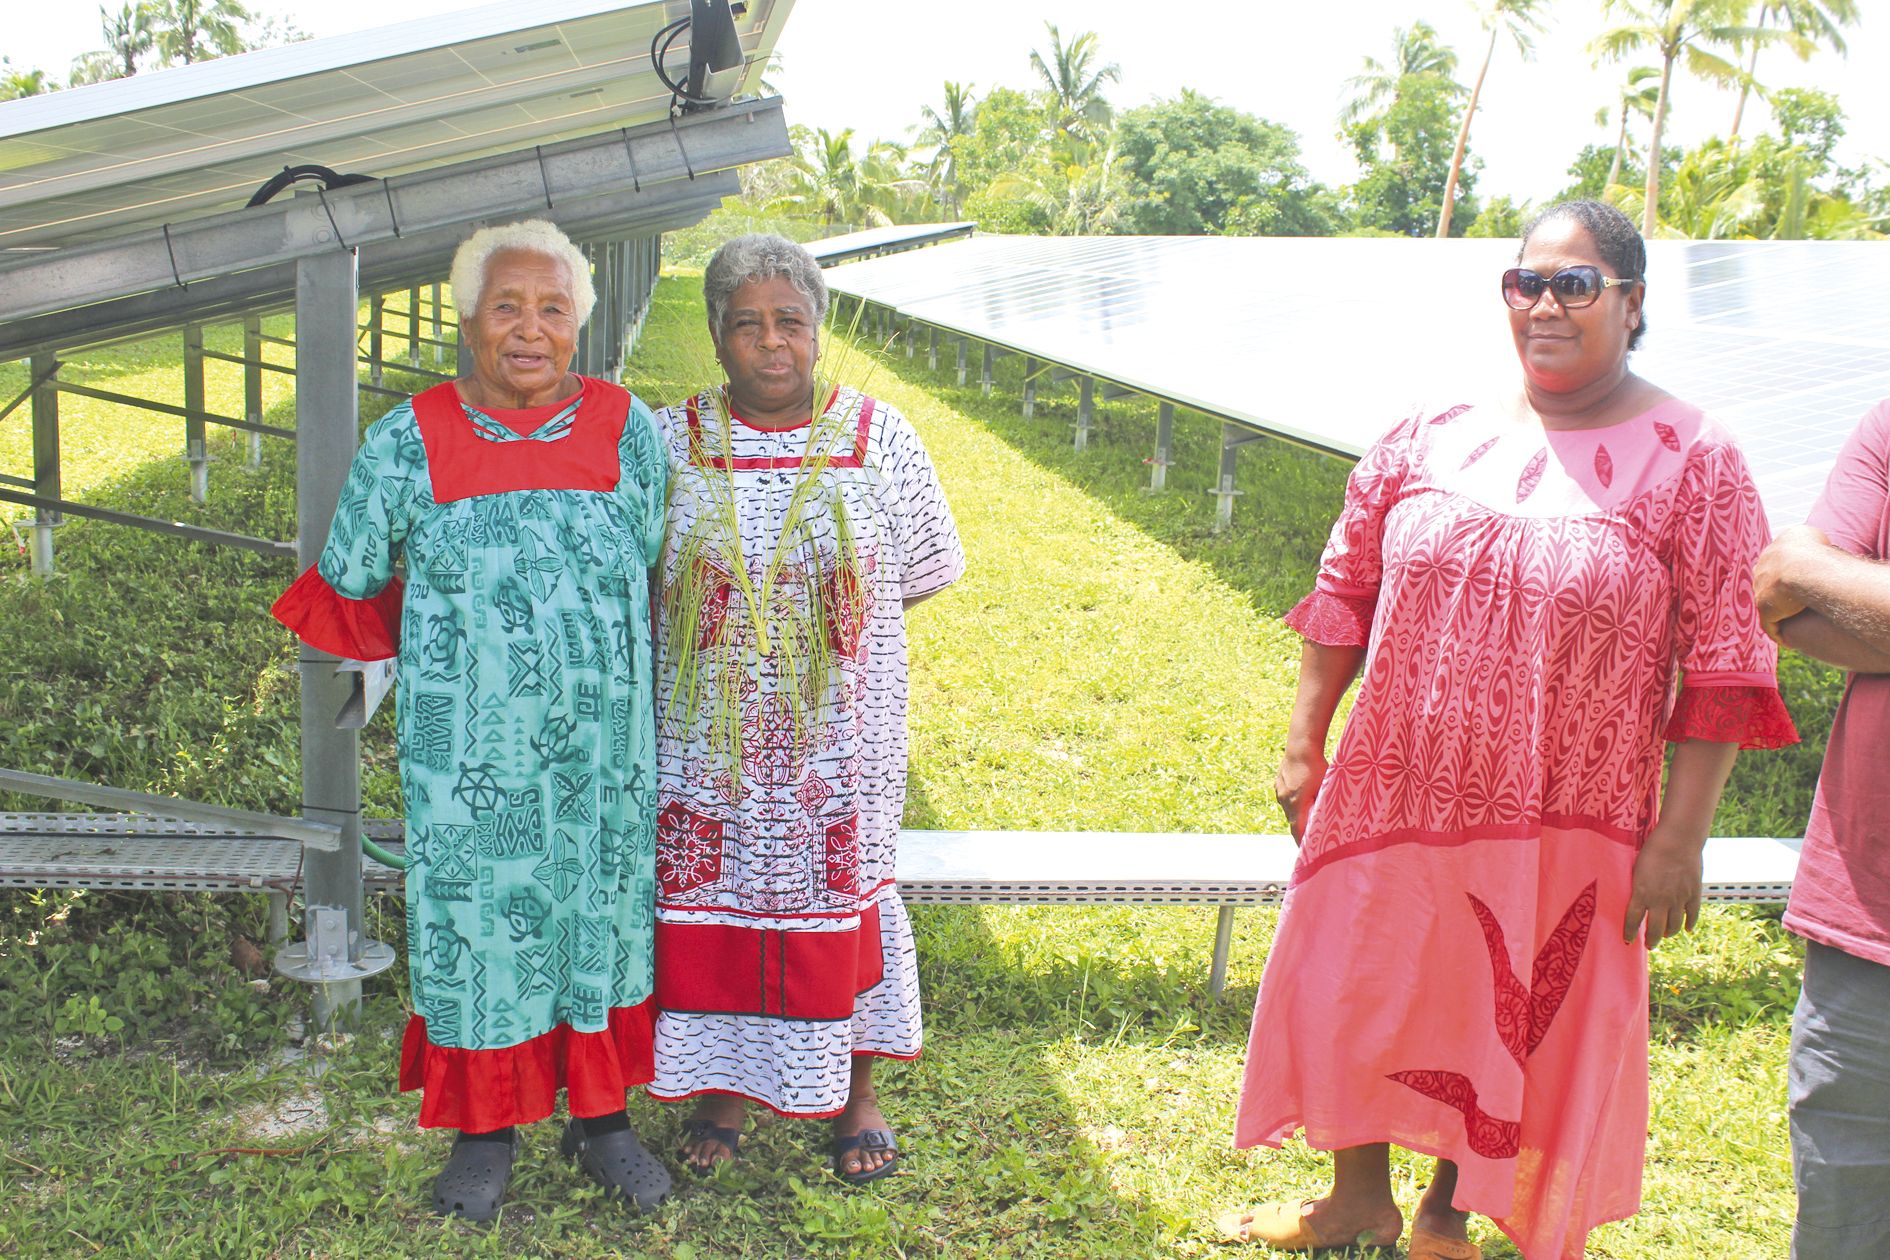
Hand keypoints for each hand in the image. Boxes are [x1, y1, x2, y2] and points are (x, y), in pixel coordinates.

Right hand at [1274, 742, 1328, 844]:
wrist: (1301, 746)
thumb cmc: (1317, 766)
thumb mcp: (1325, 788)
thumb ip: (1323, 806)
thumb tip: (1327, 820)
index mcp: (1296, 804)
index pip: (1297, 831)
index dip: (1302, 844)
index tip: (1307, 854)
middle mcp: (1285, 800)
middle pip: (1293, 822)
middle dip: (1300, 832)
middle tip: (1310, 842)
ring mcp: (1280, 792)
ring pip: (1289, 810)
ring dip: (1298, 816)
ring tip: (1308, 820)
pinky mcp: (1279, 784)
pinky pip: (1286, 799)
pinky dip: (1294, 803)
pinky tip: (1303, 798)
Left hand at [1624, 824, 1704, 948]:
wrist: (1678, 840)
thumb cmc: (1652, 849)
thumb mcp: (1636, 868)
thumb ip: (1637, 886)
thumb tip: (1635, 897)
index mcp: (1641, 893)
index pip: (1632, 920)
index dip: (1629, 933)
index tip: (1627, 941)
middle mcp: (1660, 900)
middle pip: (1654, 929)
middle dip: (1650, 940)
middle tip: (1648, 945)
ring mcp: (1678, 899)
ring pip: (1673, 926)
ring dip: (1668, 933)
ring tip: (1664, 935)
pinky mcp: (1693, 894)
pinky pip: (1692, 915)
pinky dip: (1689, 925)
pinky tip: (1686, 930)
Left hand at [1753, 525, 1830, 641]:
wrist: (1803, 568)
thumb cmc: (1816, 551)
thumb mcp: (1811, 535)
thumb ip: (1807, 539)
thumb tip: (1809, 545)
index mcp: (1773, 550)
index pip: (1777, 563)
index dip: (1789, 574)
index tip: (1801, 584)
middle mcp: (1762, 568)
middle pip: (1768, 583)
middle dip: (1778, 594)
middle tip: (1796, 606)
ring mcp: (1760, 589)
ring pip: (1769, 605)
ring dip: (1779, 616)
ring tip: (1793, 627)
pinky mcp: (1764, 609)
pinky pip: (1770, 625)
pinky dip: (1779, 633)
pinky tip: (1789, 642)